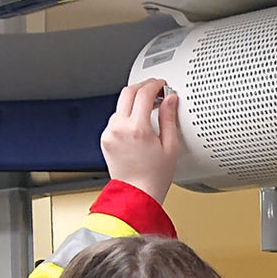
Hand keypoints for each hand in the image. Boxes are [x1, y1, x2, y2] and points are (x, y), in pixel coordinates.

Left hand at [101, 79, 180, 203]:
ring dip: (134, 101)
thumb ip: (169, 118)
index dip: (155, 85)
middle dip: (143, 86)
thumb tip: (171, 99)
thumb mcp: (170, 145)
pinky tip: (139, 121)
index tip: (162, 85)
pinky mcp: (105, 138)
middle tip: (155, 88)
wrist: (136, 192)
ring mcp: (110, 133)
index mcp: (138, 128)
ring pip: (120, 104)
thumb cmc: (155, 175)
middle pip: (128, 92)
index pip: (144, 93)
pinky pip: (115, 118)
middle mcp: (119, 128)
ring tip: (149, 107)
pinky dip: (127, 114)